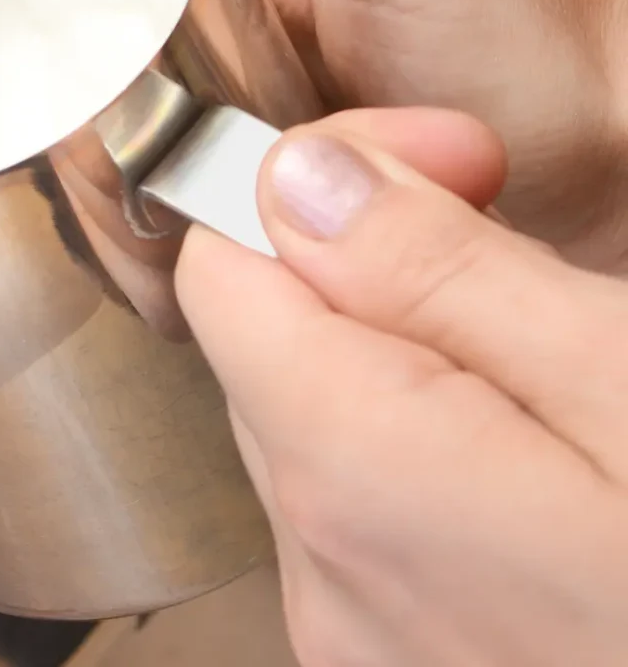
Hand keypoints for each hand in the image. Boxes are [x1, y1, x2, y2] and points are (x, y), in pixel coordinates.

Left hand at [181, 106, 627, 666]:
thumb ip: (433, 270)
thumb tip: (296, 178)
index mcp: (355, 473)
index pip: (223, 269)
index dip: (319, 185)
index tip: (450, 163)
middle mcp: (325, 572)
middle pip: (270, 344)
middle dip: (370, 265)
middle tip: (521, 253)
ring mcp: (362, 641)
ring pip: (319, 423)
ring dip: (408, 356)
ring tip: (557, 372)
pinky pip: (370, 512)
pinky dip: (430, 449)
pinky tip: (549, 466)